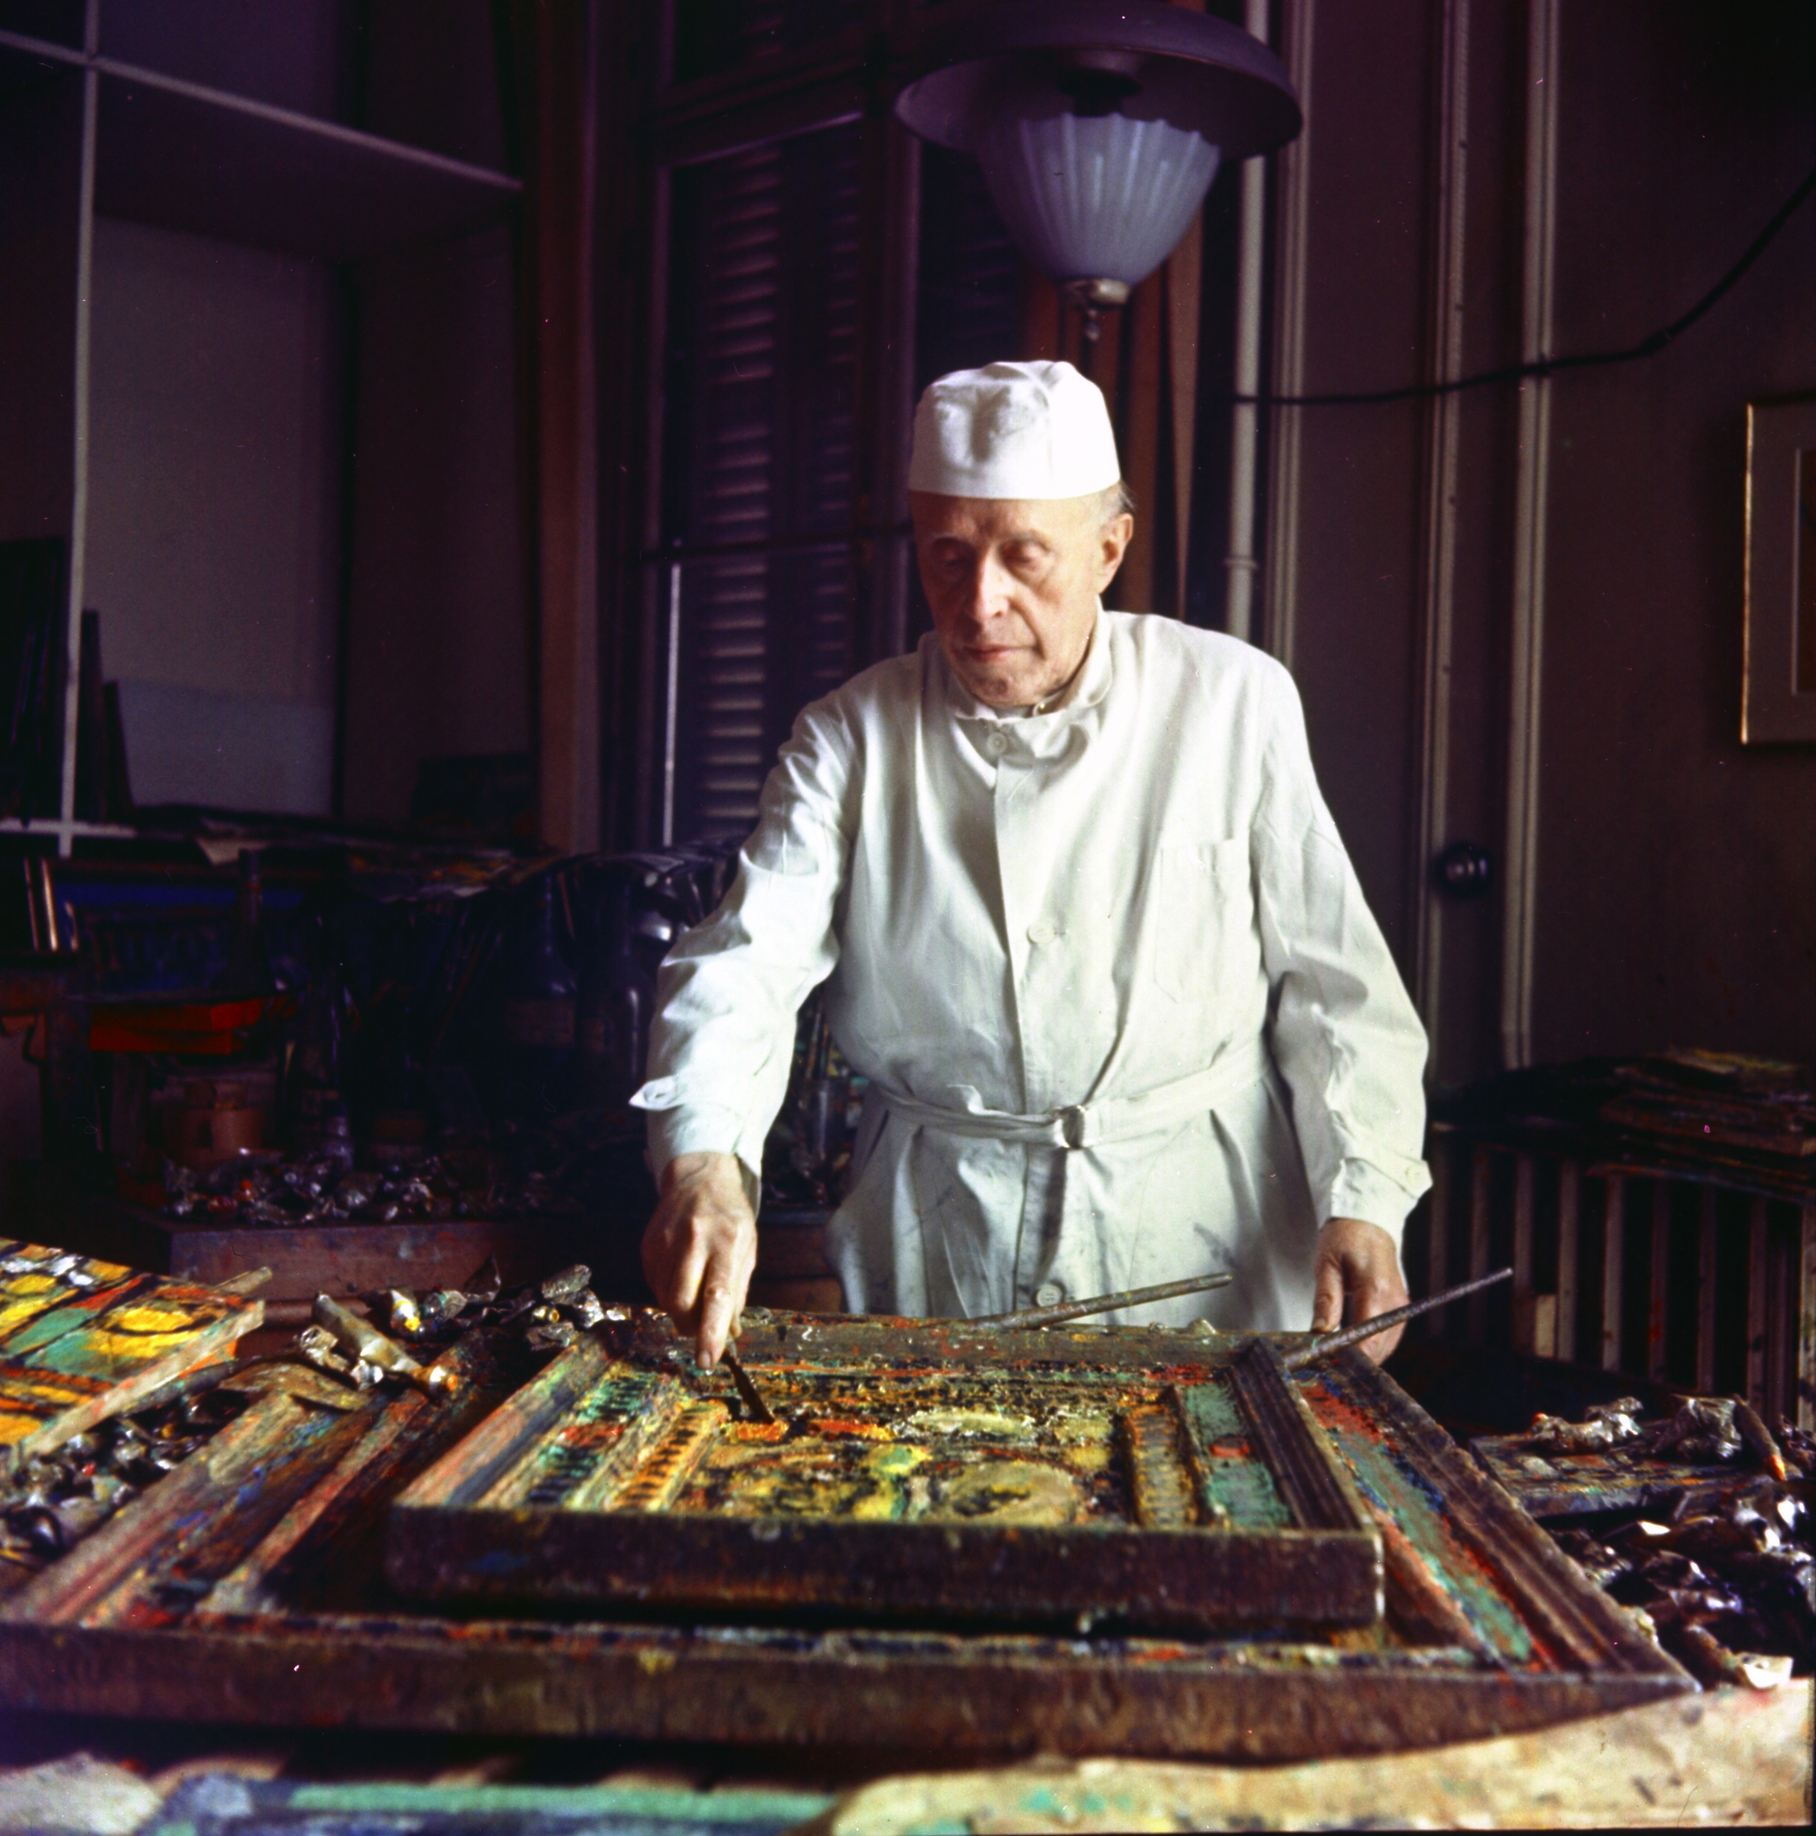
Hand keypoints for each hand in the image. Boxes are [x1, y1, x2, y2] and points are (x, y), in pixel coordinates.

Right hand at [641, 1151, 756, 1368]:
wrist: (699, 1178)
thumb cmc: (730, 1218)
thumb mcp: (746, 1248)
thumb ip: (738, 1292)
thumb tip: (730, 1334)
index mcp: (727, 1241)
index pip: (717, 1295)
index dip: (711, 1332)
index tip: (707, 1360)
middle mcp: (693, 1240)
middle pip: (680, 1302)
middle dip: (689, 1326)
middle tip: (700, 1328)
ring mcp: (666, 1242)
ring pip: (664, 1298)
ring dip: (680, 1311)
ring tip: (695, 1294)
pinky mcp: (648, 1246)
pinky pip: (654, 1285)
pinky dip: (668, 1293)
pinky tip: (681, 1276)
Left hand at [1311, 1216, 1409, 1362]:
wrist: (1368, 1223)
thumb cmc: (1345, 1238)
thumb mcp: (1327, 1264)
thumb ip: (1326, 1300)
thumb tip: (1320, 1332)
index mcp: (1375, 1290)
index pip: (1366, 1338)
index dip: (1348, 1357)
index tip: (1328, 1365)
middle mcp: (1394, 1303)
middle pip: (1377, 1348)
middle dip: (1353, 1361)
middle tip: (1326, 1365)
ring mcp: (1400, 1307)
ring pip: (1385, 1347)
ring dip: (1362, 1356)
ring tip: (1336, 1359)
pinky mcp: (1399, 1309)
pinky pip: (1387, 1338)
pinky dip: (1371, 1346)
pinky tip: (1352, 1347)